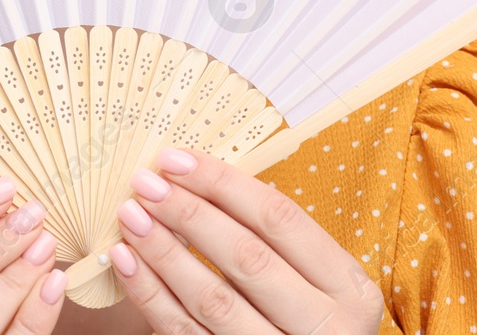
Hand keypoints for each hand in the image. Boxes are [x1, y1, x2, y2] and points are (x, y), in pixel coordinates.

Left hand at [108, 148, 383, 334]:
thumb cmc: (308, 321)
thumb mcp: (319, 283)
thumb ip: (278, 242)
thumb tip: (205, 180)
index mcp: (349, 289)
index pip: (280, 220)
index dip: (223, 184)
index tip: (176, 159)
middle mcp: (325, 327)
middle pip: (247, 257)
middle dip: (189, 214)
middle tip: (146, 183)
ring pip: (213, 300)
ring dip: (164, 253)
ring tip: (131, 216)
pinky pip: (186, 334)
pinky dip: (151, 296)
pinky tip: (127, 262)